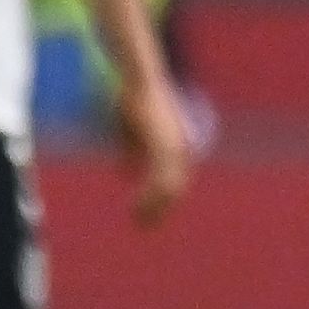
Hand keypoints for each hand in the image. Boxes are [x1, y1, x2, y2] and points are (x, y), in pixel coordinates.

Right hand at [113, 69, 195, 224]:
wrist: (139, 82)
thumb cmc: (135, 101)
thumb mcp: (132, 132)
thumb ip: (132, 153)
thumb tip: (126, 174)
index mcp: (178, 145)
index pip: (176, 181)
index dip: (164, 200)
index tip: (151, 215)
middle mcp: (182, 149)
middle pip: (176, 189)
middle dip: (160, 210)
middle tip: (144, 226)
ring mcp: (174, 148)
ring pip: (168, 189)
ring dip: (152, 208)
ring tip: (138, 221)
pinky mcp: (163, 147)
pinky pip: (157, 180)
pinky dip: (147, 197)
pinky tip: (136, 208)